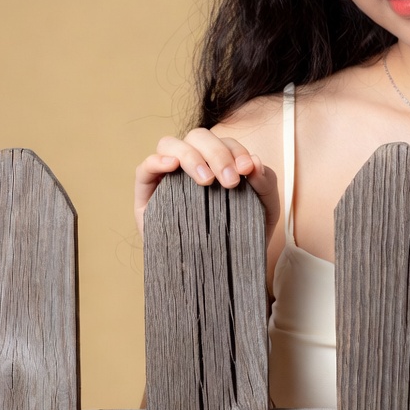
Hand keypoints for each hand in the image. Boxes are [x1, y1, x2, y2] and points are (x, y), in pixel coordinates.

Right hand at [134, 129, 278, 240]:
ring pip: (170, 144)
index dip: (236, 150)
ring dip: (191, 156)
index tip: (247, 169)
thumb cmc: (242, 234)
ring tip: (206, 181)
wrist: (221, 272)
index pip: (224, 142)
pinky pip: (144, 168)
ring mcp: (167, 178)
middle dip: (217, 154)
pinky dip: (156, 161)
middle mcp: (191, 165)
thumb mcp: (264, 209)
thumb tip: (254, 161)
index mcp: (218, 162)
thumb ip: (265, 183)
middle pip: (197, 137)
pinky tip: (171, 167)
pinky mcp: (146, 196)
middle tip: (230, 181)